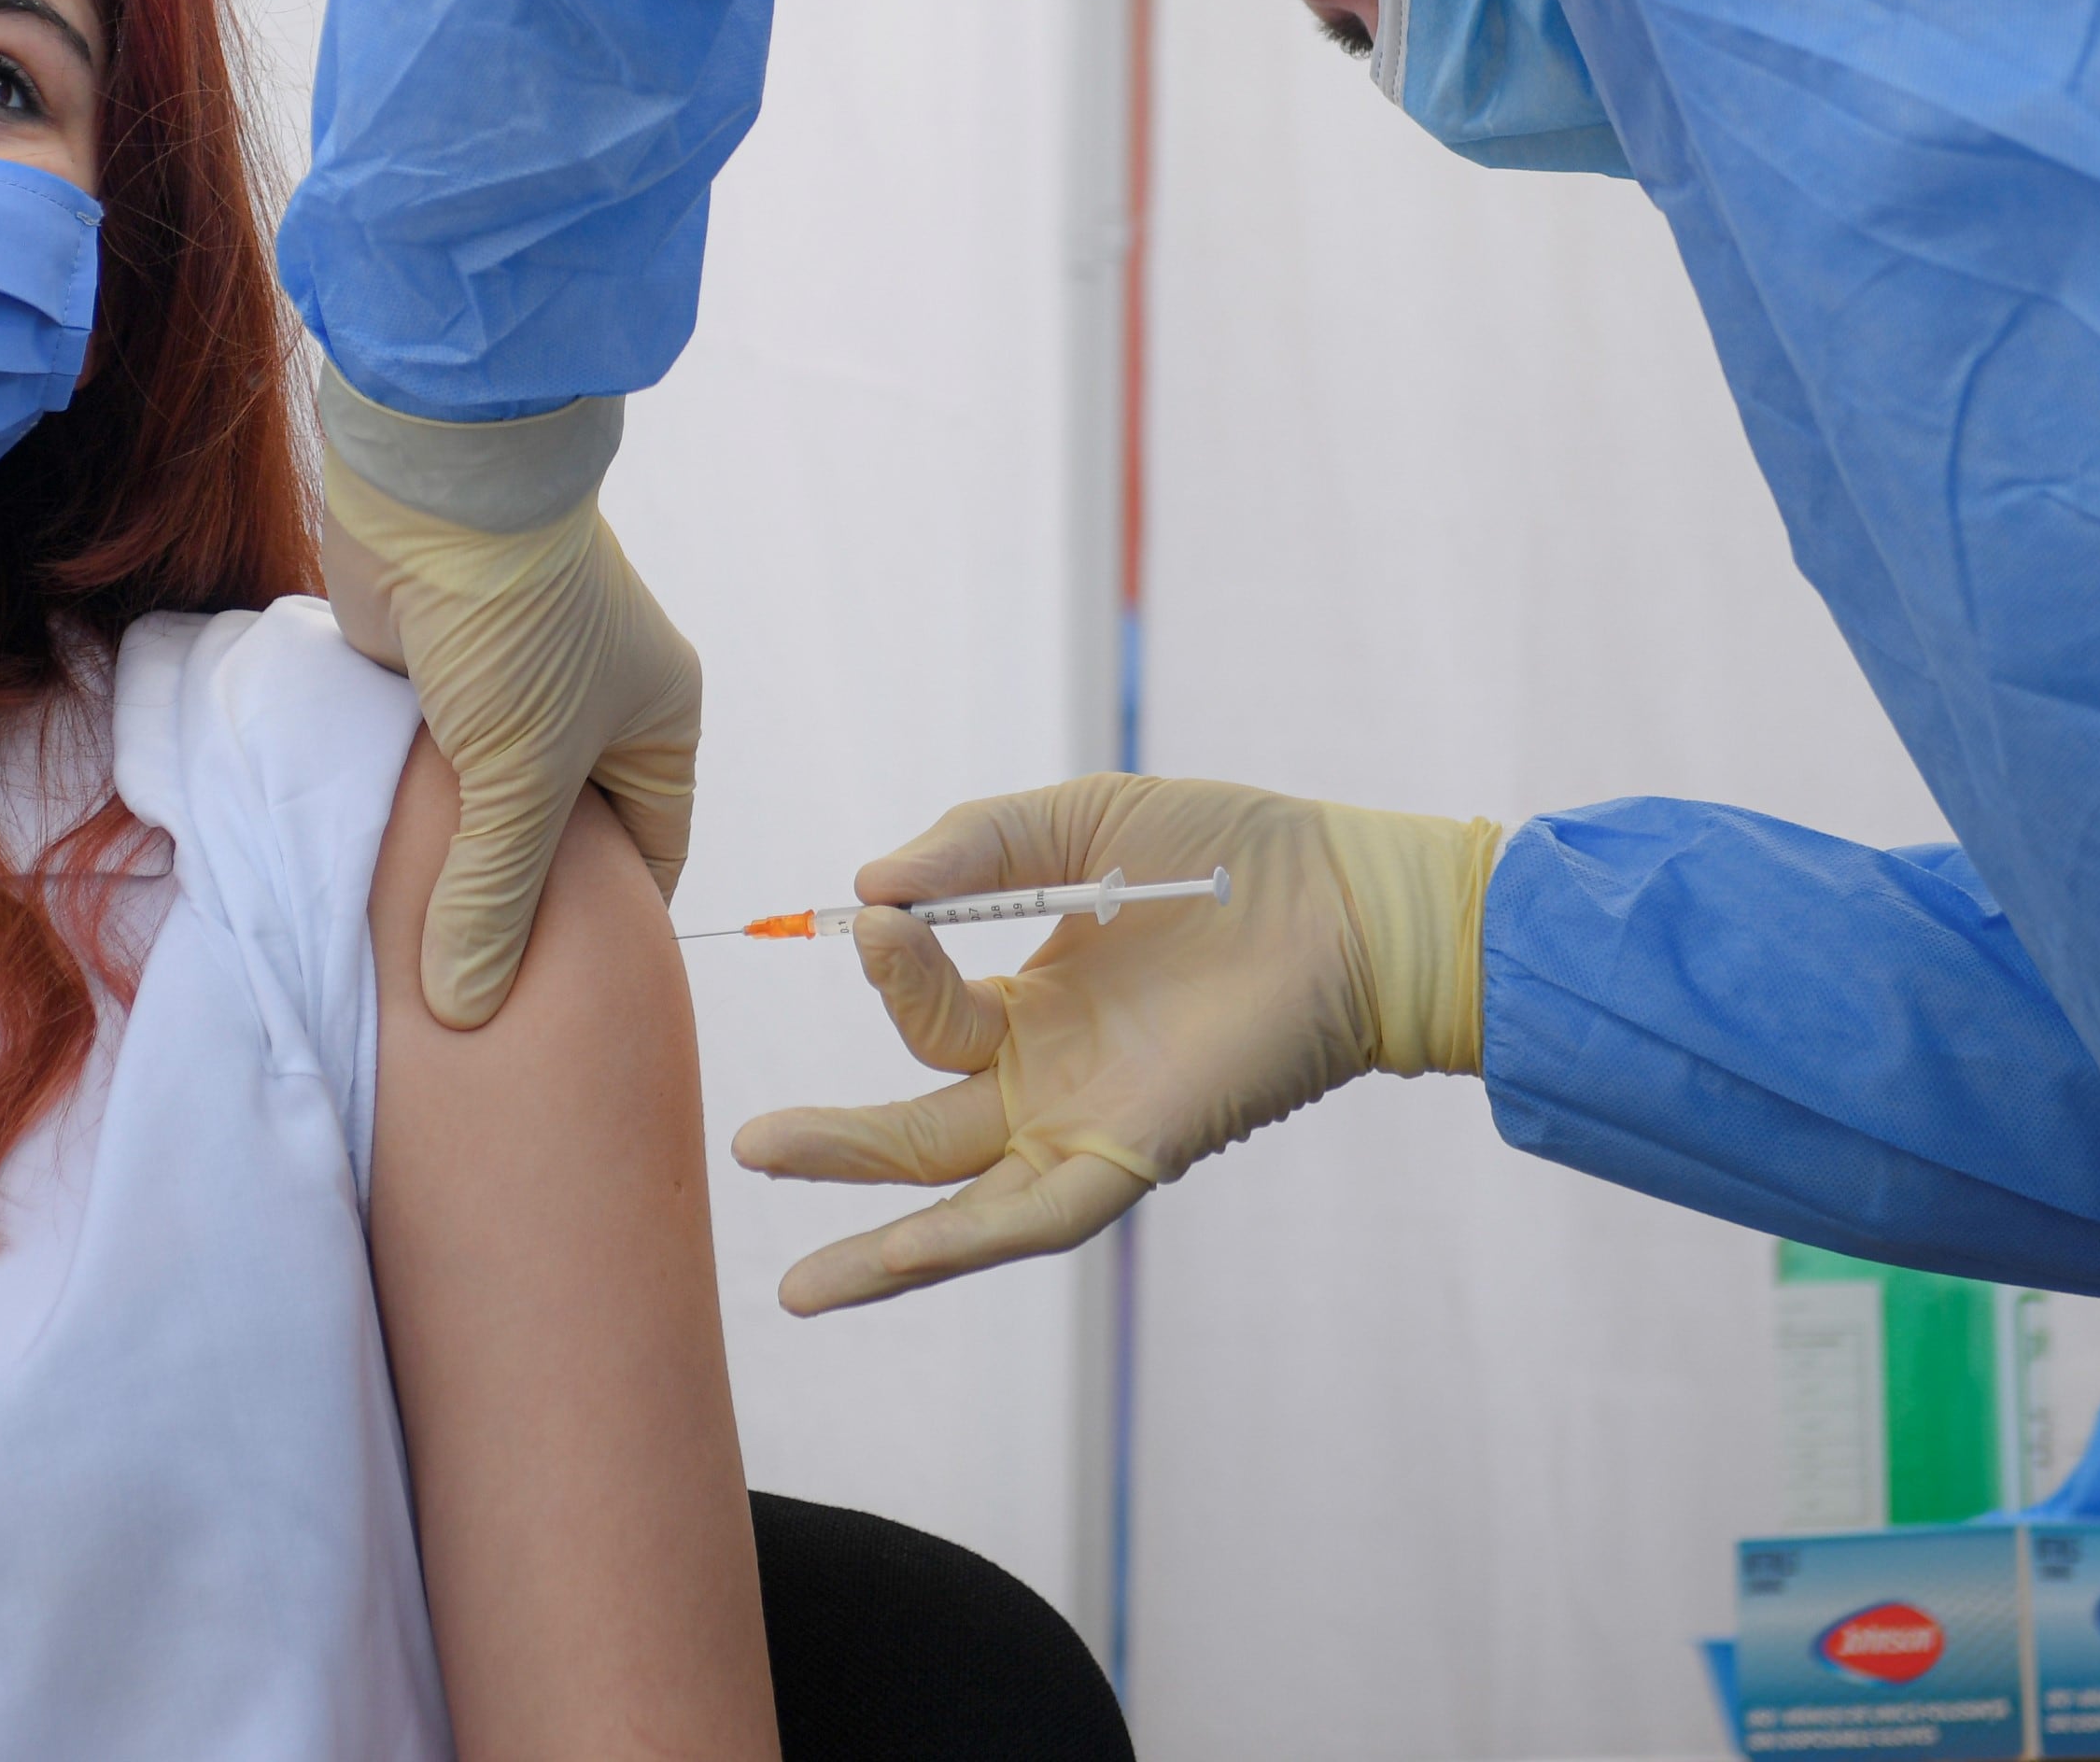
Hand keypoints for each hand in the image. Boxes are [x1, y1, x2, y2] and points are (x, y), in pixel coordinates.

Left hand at [324, 455, 701, 1028]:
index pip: (651, 849)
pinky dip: (409, 812)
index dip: (614, 924)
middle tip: (478, 992)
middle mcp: (593, 702)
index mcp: (655, 718)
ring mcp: (511, 686)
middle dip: (521, 901)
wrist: (434, 487)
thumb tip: (467, 1009)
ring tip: (415, 950)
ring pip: (486, 803)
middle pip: (563, 834)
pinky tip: (373, 874)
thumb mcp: (520, 778)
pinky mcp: (436, 673)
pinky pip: (430, 768)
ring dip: (454, 856)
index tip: (565, 998)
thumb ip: (493, 898)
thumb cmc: (515, 623)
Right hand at [731, 774, 1498, 1313]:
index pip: (927, 1007)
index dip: (893, 963)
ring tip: (790, 1277)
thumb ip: (972, 845)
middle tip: (748, 1144)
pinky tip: (884, 1264)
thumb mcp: (1074, 823)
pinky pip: (1032, 1217)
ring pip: (958, 1199)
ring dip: (873, 1236)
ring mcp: (1087, 1123)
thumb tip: (867, 888)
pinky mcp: (1133, 1155)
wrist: (1350, 895)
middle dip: (834, 1146)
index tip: (881, 911)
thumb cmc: (1230, 851)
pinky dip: (954, 1244)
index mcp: (1034, 1003)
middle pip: (918, 1131)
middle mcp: (1051, 1077)